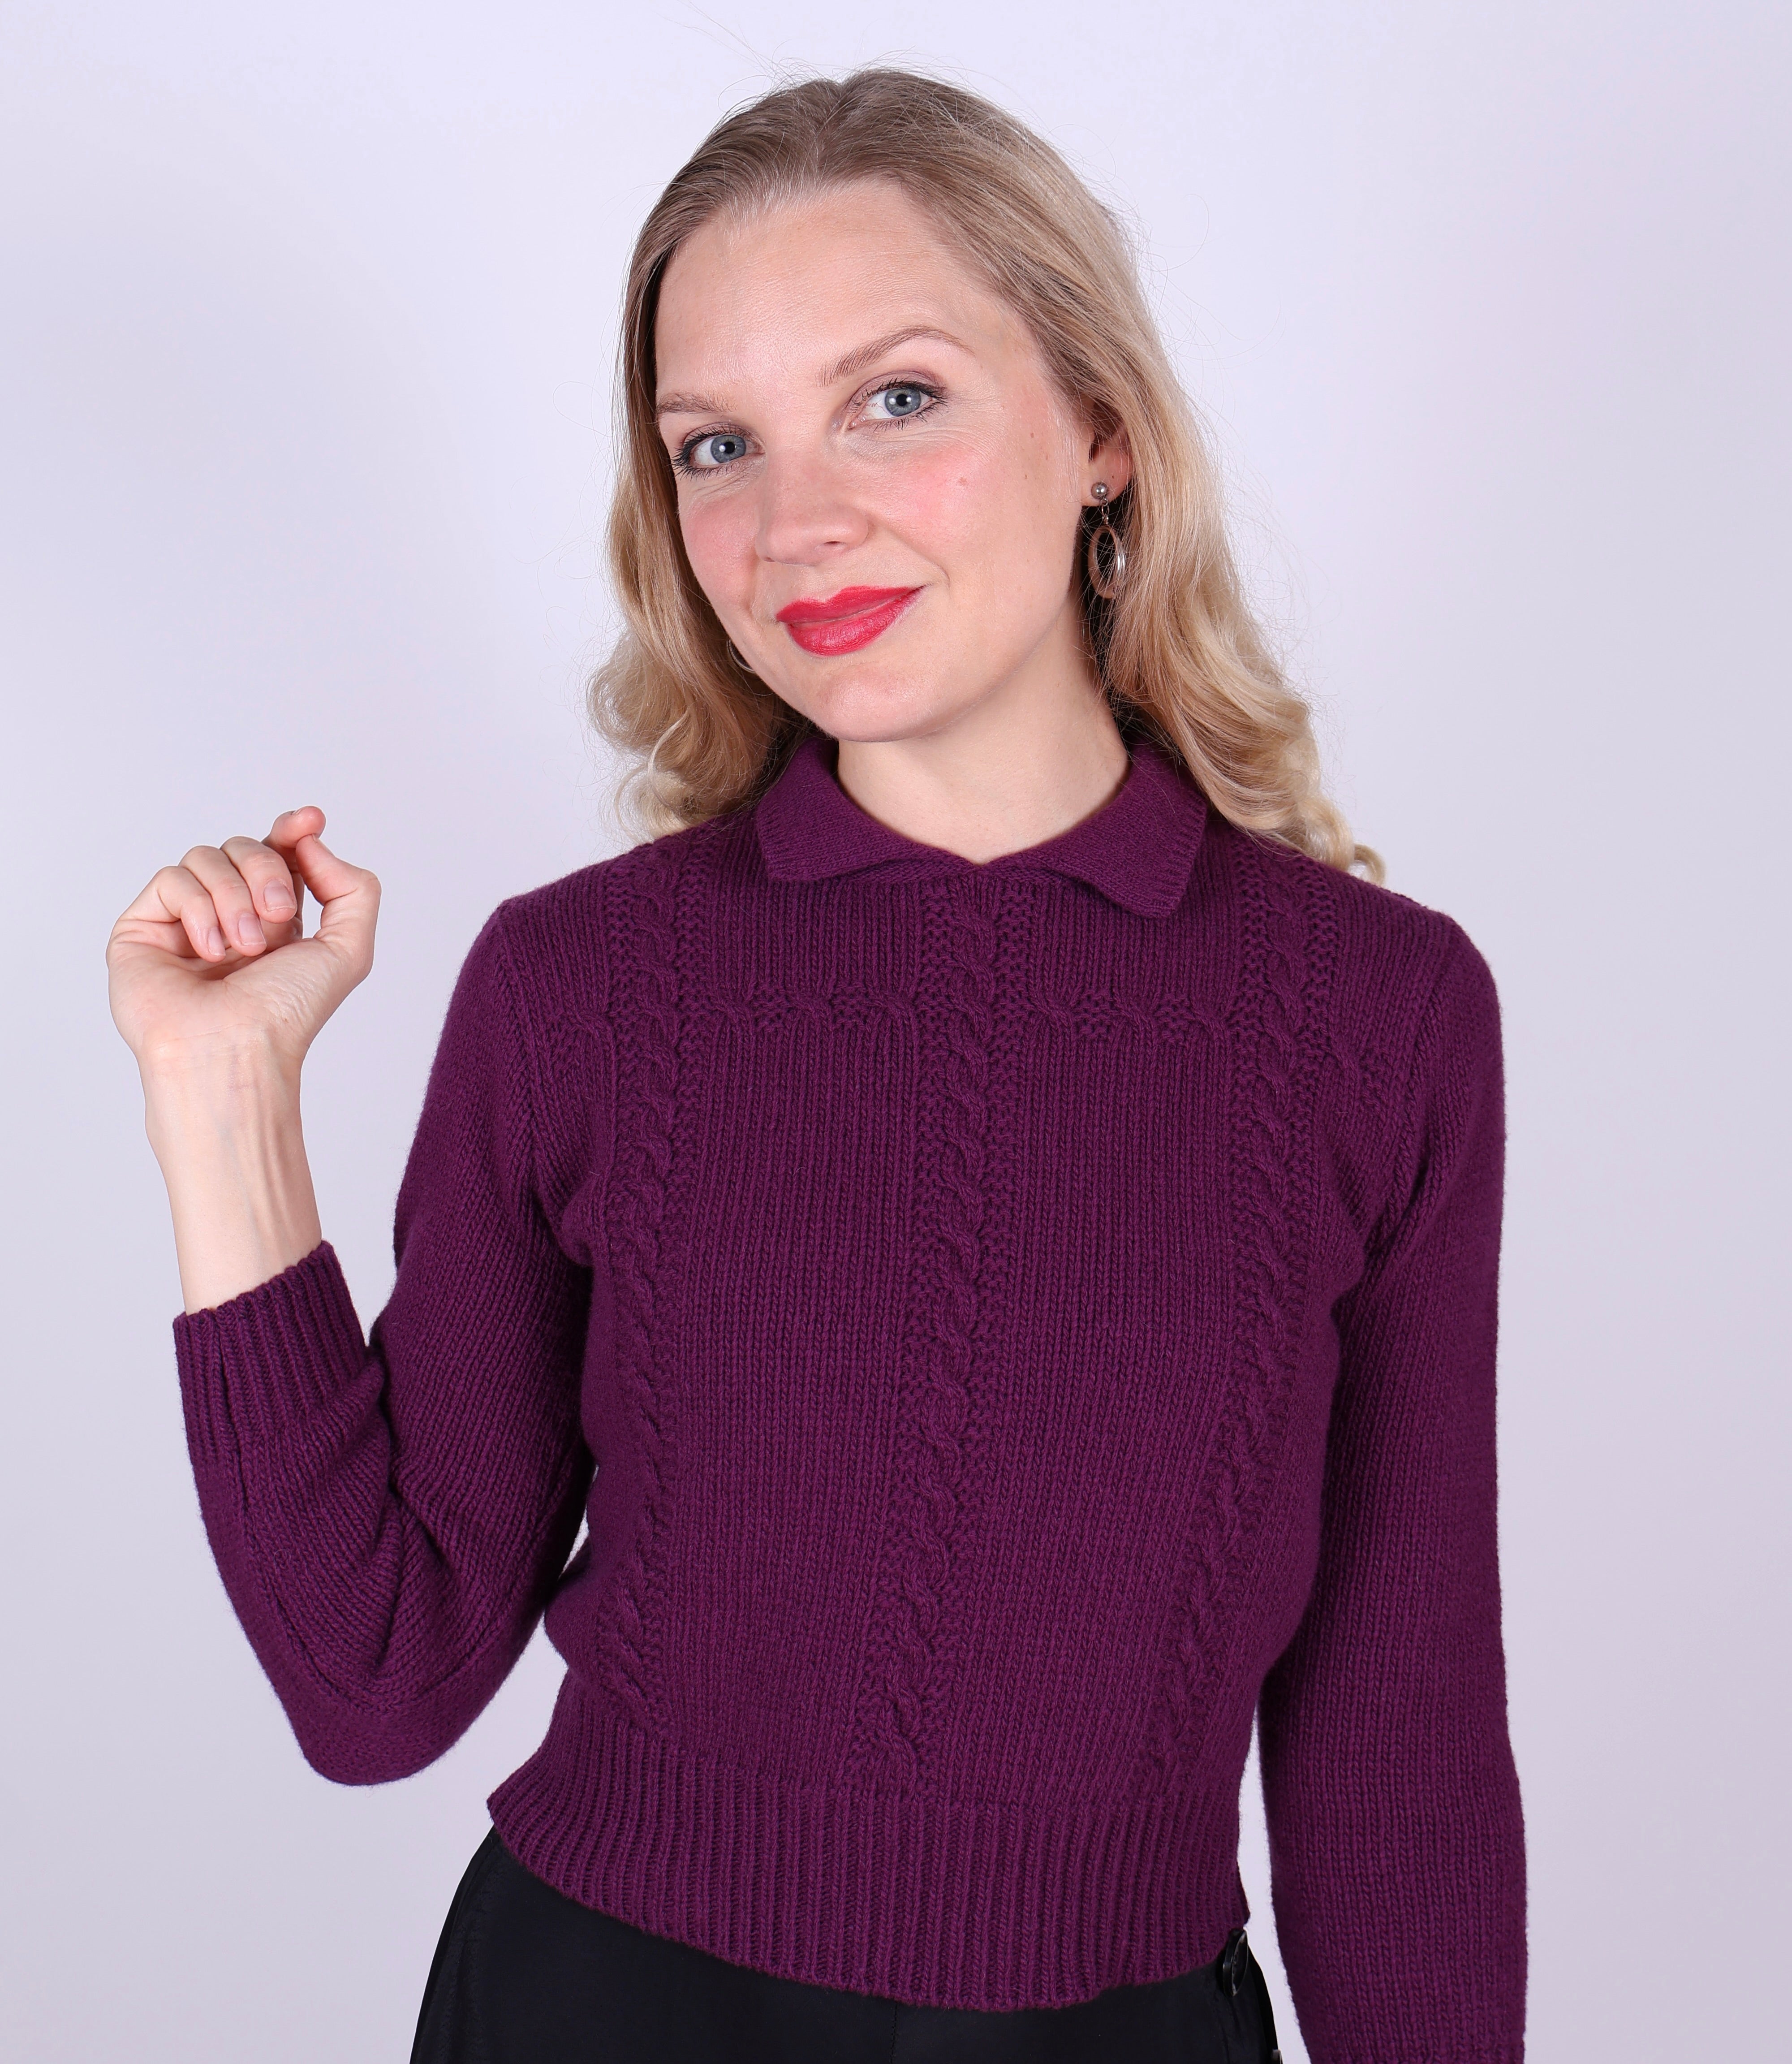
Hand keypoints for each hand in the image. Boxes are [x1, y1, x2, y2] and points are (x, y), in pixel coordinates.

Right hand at [107, 807, 380, 1082]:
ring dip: (235, 897)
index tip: (310, 821)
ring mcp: (184, 919)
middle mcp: (229, 914)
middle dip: (268, 871)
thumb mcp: (349, 949)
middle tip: (279, 914)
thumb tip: (312, 840)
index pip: (278, 852)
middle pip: (246, 847)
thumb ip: (353, 888)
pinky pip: (172, 879)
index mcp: (274, 918)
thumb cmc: (287, 1013)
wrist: (235, 1047)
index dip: (292, 830)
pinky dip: (199, 909)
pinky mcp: (143, 926)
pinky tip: (210, 951)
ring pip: (207, 856)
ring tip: (244, 947)